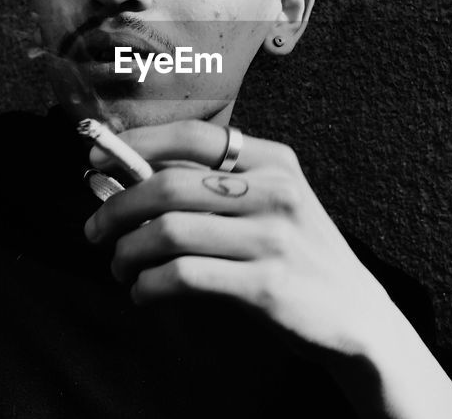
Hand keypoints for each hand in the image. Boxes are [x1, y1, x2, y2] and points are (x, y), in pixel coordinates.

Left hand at [83, 120, 392, 357]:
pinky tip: (144, 293)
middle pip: (168, 185)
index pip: (194, 135)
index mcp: (274, 161)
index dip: (136, 143)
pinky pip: (183, 277)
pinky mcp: (265, 286)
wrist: (356, 315)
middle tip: (95, 231)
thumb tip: (128, 177)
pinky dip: (148, 286)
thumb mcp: (271, 205)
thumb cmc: (297, 257)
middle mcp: (276, 192)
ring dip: (126, 253)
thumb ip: (213, 187)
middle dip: (116, 208)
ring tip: (120, 267)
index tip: (96, 163)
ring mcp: (272, 239)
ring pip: (168, 232)